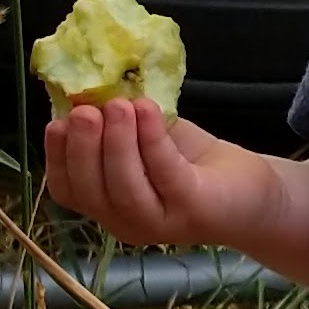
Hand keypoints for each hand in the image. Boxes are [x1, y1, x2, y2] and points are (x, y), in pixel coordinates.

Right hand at [43, 95, 265, 251]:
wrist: (251, 190)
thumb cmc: (192, 162)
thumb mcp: (146, 137)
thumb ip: (116, 123)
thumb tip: (85, 86)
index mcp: (107, 204)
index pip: (68, 191)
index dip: (56, 157)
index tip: (56, 121)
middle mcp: (126, 222)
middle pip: (91, 192)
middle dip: (83, 148)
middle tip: (86, 110)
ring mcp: (160, 222)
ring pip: (124, 189)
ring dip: (117, 143)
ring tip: (119, 106)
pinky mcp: (193, 210)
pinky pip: (165, 174)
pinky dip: (152, 139)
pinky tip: (148, 110)